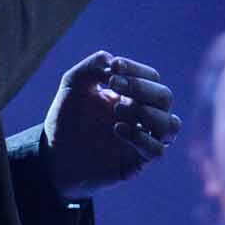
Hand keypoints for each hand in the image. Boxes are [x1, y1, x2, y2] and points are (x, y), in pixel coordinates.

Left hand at [44, 51, 180, 190]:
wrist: (52, 153)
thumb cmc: (66, 117)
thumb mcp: (74, 84)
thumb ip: (93, 65)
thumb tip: (114, 62)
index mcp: (133, 96)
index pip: (151, 78)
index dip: (136, 70)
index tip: (114, 67)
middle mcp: (143, 117)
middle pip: (165, 97)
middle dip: (142, 88)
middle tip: (114, 85)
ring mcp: (143, 140)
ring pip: (172, 125)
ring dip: (148, 113)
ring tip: (116, 111)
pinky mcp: (137, 163)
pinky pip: (157, 151)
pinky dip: (140, 138)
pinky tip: (117, 129)